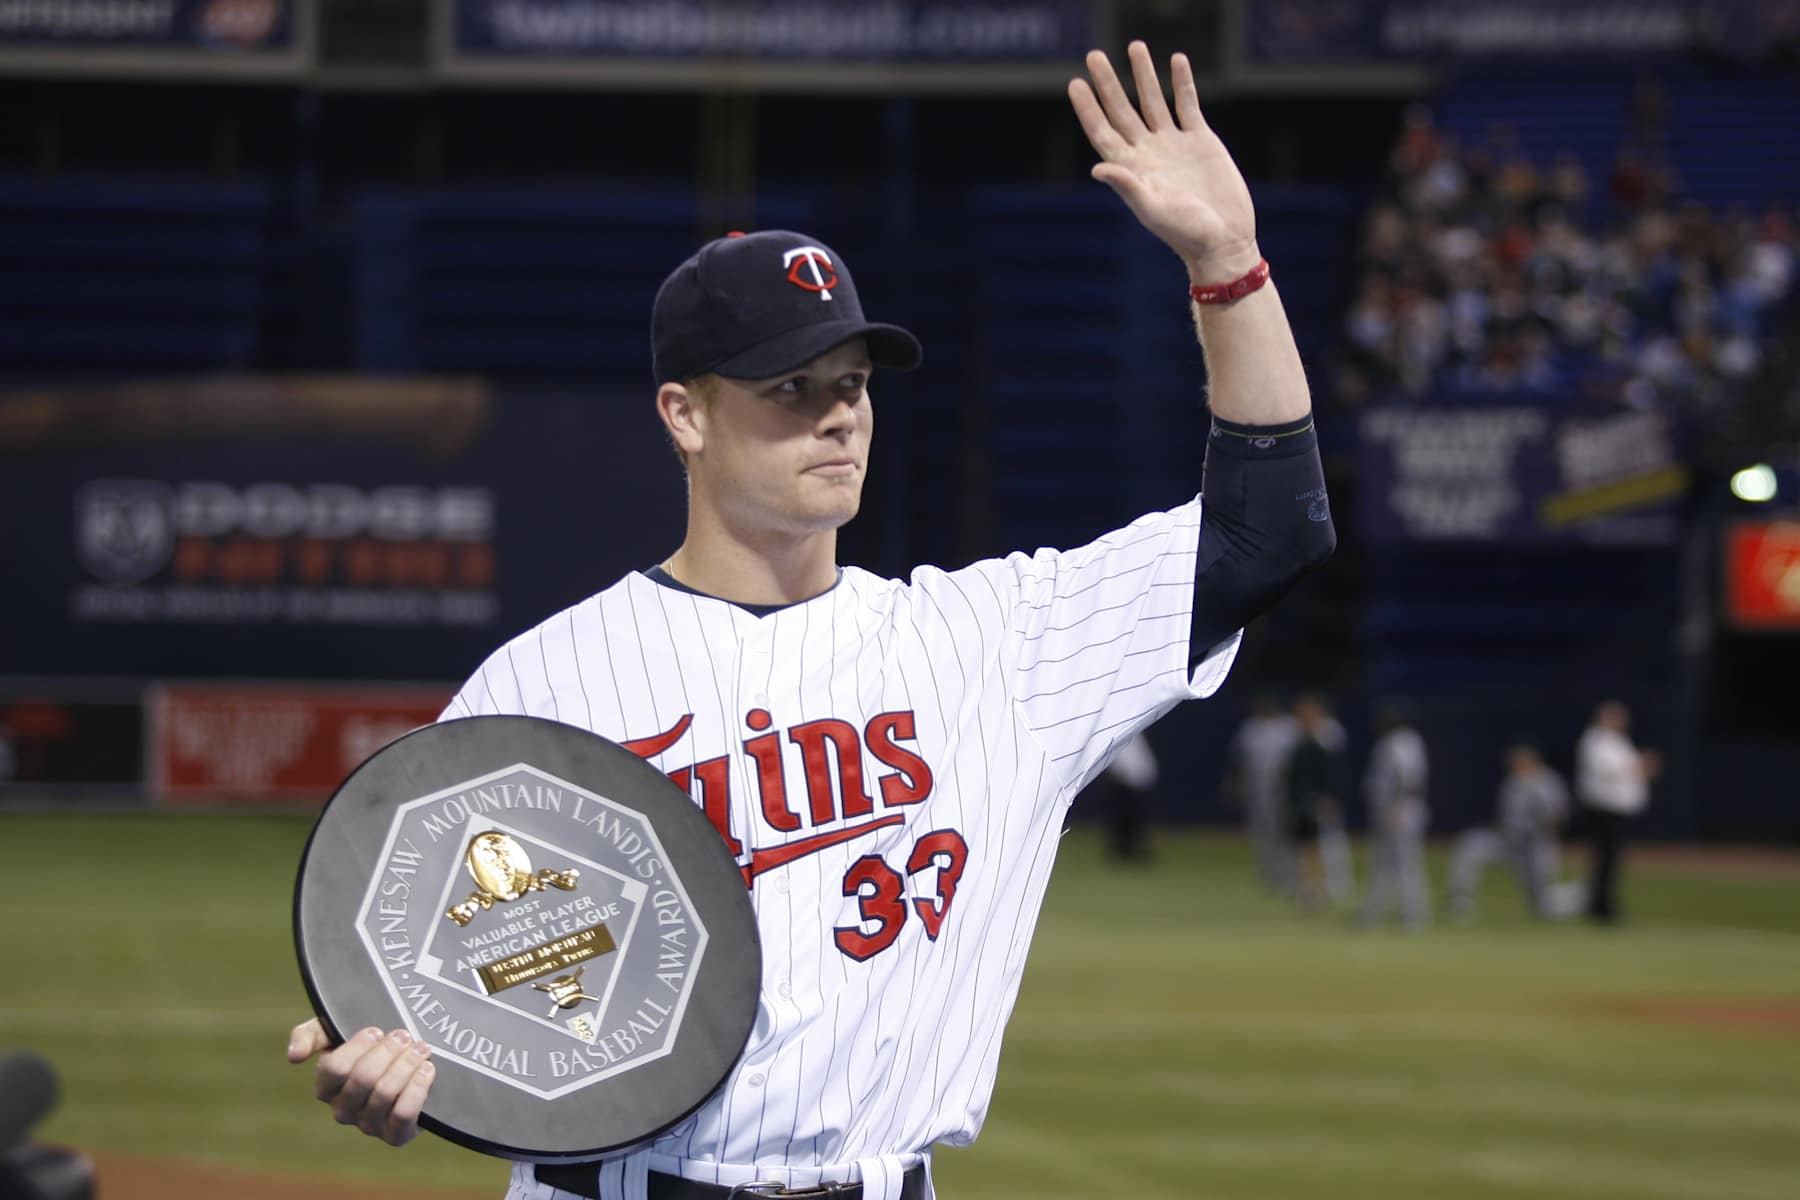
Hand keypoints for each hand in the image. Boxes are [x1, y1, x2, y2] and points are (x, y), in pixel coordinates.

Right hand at [288, 1018, 434, 1145]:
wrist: (408, 1063)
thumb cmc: (368, 1047)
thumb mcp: (336, 1031)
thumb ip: (310, 1035)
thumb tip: (293, 1056)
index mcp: (326, 1087)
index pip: (334, 1068)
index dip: (357, 1047)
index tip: (377, 1031)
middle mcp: (343, 1110)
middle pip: (363, 1079)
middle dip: (388, 1053)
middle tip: (404, 1036)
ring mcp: (368, 1125)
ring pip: (385, 1094)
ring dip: (406, 1065)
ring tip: (421, 1048)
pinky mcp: (395, 1135)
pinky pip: (403, 1116)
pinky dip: (417, 1089)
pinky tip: (427, 1069)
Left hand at [1068, 41, 1258, 278]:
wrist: (1225, 240)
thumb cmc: (1186, 233)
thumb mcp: (1154, 210)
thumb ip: (1128, 186)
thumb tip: (1097, 167)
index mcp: (1132, 169)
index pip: (1102, 132)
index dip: (1088, 109)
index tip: (1075, 83)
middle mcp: (1148, 153)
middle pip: (1122, 110)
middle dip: (1108, 83)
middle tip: (1094, 55)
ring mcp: (1173, 145)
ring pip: (1154, 101)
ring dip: (1143, 75)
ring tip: (1135, 46)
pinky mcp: (1201, 141)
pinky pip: (1188, 105)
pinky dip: (1183, 83)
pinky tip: (1177, 60)